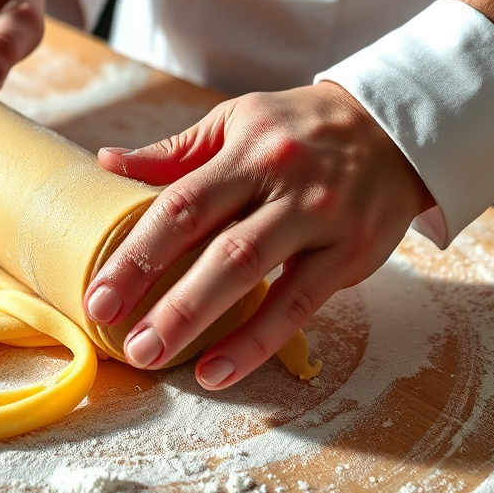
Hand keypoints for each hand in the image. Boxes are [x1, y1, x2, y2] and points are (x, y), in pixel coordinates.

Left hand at [82, 82, 434, 389]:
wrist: (395, 126)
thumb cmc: (299, 128)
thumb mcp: (236, 123)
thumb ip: (174, 153)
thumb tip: (106, 164)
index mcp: (246, 151)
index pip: (180, 204)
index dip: (136, 253)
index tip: (98, 296)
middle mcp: (285, 184)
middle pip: (217, 246)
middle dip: (165, 299)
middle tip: (123, 340)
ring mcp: (322, 221)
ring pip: (258, 276)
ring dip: (204, 323)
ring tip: (157, 357)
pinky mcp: (353, 254)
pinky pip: (300, 305)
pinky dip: (257, 341)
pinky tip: (219, 369)